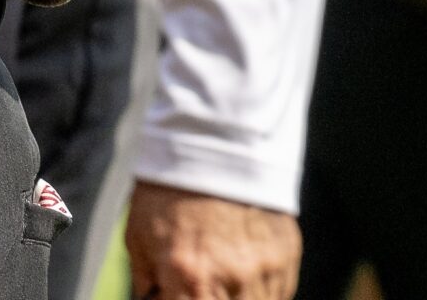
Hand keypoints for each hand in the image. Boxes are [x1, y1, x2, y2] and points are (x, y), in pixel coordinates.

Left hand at [123, 184, 300, 299]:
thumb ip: (147, 282)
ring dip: (237, 297)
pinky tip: (242, 267)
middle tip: (201, 284)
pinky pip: (276, 296)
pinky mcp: (286, 262)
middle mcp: (230, 281)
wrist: (215, 141)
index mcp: (188, 276)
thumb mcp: (140, 234)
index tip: (178, 293)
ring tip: (220, 272)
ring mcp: (264, 275)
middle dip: (209, 296)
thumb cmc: (169, 188)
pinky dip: (258, 292)